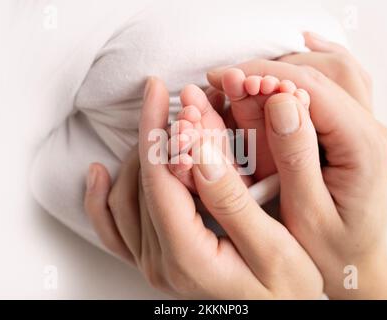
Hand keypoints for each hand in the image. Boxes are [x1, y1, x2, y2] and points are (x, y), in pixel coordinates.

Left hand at [84, 77, 322, 298]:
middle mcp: (160, 262)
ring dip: (140, 154)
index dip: (156, 129)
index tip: (158, 90)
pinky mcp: (155, 260)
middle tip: (178, 100)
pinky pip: (114, 228)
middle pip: (141, 182)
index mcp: (187, 256)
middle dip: (155, 133)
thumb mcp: (273, 248)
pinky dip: (103, 197)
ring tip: (161, 122)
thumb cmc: (286, 287)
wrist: (281, 314)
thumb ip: (232, 202)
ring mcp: (152, 263)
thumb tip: (198, 151)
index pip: (158, 178)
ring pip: (124, 197)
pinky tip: (100, 173)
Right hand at [207, 32, 386, 298]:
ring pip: (334, 69)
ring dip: (288, 64)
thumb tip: (282, 101)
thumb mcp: (307, 212)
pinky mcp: (353, 129)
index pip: (312, 90)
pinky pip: (341, 81)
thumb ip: (296, 156)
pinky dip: (315, 63)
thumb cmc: (329, 248)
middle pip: (324, 70)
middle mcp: (369, 129)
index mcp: (362, 148)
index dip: (265, 77)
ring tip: (248, 74)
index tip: (226, 78)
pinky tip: (297, 56)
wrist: (354, 264)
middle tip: (229, 78)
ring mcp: (365, 126)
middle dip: (270, 67)